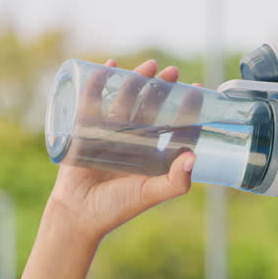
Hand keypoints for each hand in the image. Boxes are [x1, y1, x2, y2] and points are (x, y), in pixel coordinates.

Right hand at [48, 59, 202, 238]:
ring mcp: (111, 132)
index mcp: (153, 153)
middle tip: (173, 71)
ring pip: (126, 99)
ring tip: (150, 65)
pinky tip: (109, 66)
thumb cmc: (118, 207)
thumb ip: (176, 181)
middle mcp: (135, 140)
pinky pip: (94, 100)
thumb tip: (193, 156)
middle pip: (151, 106)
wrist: (79, 213)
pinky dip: (99, 82)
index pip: (174, 126)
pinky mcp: (87, 129)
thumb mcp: (151, 193)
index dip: (187, 109)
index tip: (197, 91)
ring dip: (137, 80)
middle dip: (163, 88)